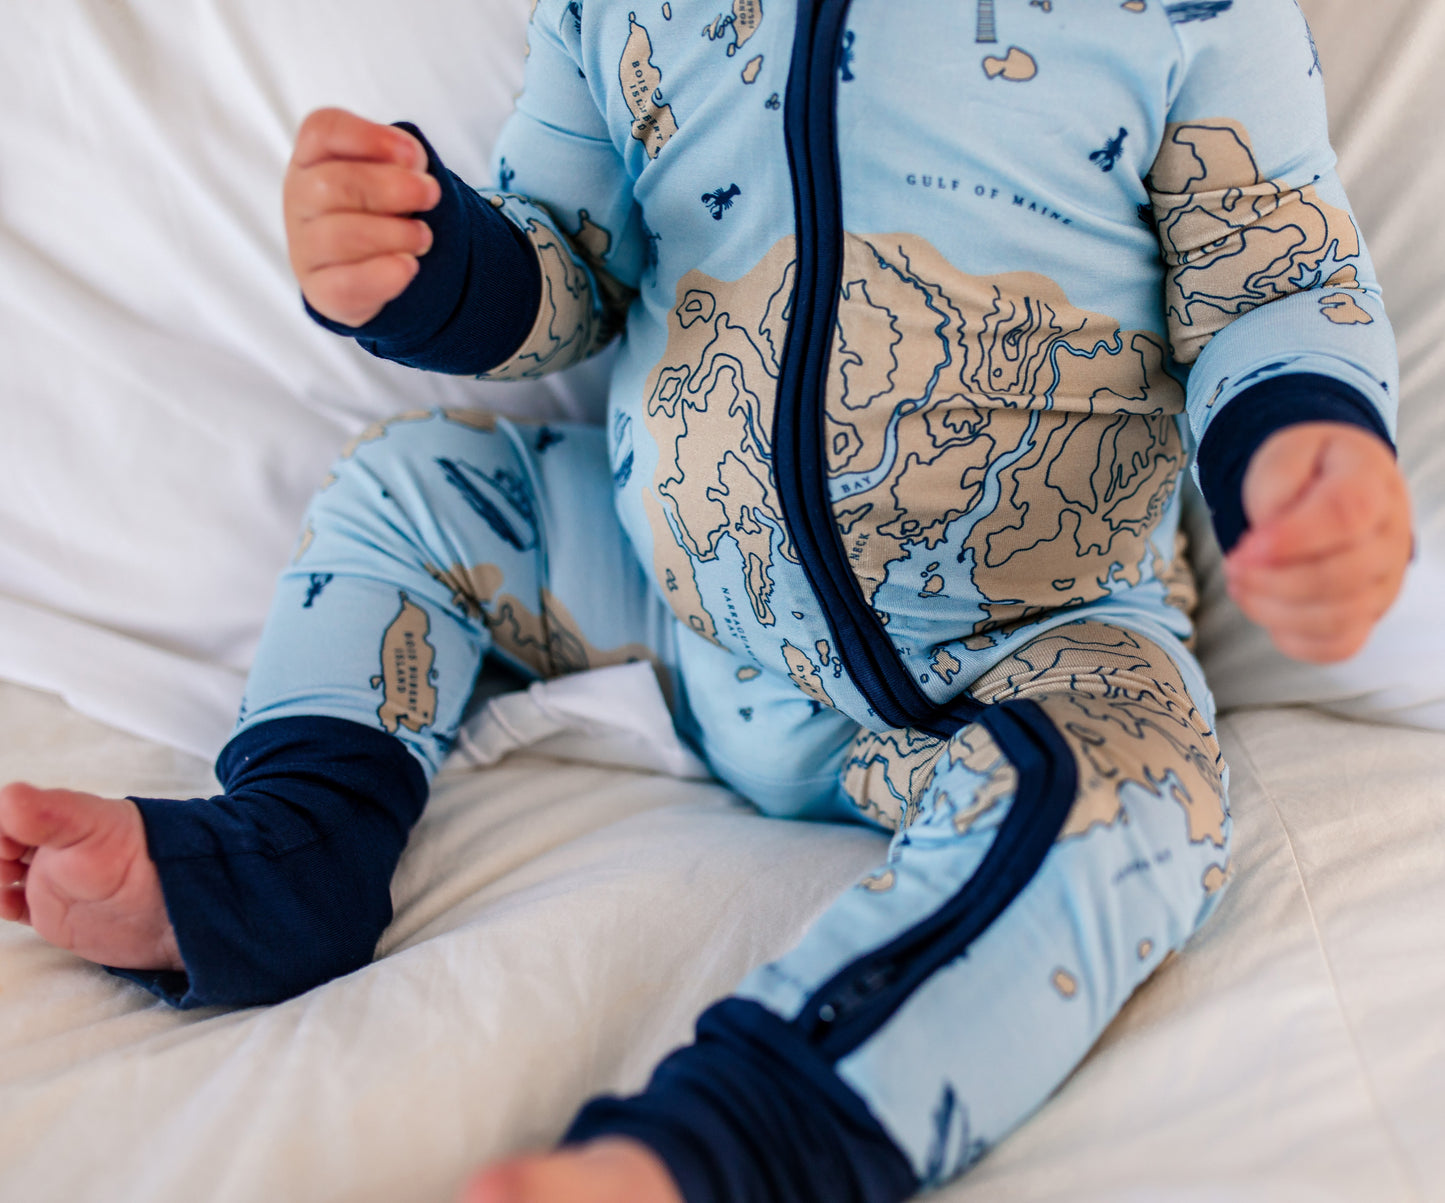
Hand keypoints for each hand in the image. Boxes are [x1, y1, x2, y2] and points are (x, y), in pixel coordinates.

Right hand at [283, 108, 441, 326]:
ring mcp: (304, 246)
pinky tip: (408, 265)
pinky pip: (345, 285)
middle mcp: (299, 198)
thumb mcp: (393, 172)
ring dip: (393, 233)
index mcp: (313, 157)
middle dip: (390, 188)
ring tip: (423, 236)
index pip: (322, 130)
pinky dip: (383, 275)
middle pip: (332, 184)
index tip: (411, 154)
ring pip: (338, 236)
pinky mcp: (320, 290)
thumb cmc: (380, 208)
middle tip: (430, 195)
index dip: (367, 137)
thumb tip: (409, 165)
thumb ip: (402, 160)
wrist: (372, 267)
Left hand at [1225, 421, 1410, 663]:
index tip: (1248, 547)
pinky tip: (1264, 608)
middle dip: (1272, 579)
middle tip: (1233, 565)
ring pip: (1339, 618)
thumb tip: (1269, 533)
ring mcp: (1384, 582)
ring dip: (1275, 609)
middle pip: (1342, 577)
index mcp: (1373, 486)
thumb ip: (1277, 484)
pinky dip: (1294, 639)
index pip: (1346, 516)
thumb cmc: (1308, 471)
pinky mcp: (1367, 614)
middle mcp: (1390, 539)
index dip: (1294, 538)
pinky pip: (1339, 646)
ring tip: (1239, 584)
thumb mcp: (1285, 454)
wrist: (1332, 484)